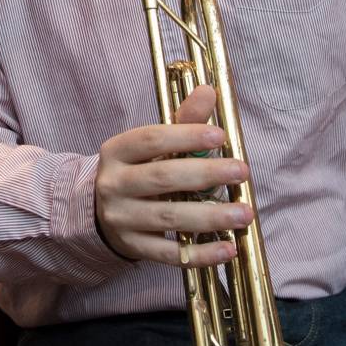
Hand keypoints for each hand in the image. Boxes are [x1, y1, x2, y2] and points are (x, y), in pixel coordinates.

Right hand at [94, 86, 253, 266]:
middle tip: (242, 172)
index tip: (221, 136)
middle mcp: (114, 184)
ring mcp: (121, 219)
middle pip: (163, 178)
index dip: (186, 136)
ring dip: (211, 217)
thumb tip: (208, 91)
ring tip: (244, 214)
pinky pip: (169, 254)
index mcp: (117, 151)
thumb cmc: (138, 170)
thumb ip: (182, 121)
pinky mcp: (133, 247)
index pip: (151, 139)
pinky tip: (228, 248)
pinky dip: (201, 253)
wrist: (101, 210)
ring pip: (169, 218)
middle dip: (206, 175)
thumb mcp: (153, 144)